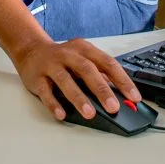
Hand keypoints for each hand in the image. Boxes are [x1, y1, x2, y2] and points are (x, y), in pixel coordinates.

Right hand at [12, 38, 140, 120]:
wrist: (31, 50)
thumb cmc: (62, 58)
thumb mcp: (83, 60)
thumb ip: (100, 75)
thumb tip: (120, 95)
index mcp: (84, 49)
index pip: (107, 63)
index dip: (122, 80)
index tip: (133, 96)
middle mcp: (68, 54)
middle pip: (87, 70)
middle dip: (102, 89)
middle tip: (113, 107)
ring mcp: (51, 65)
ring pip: (65, 80)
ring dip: (79, 97)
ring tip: (90, 113)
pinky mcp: (37, 77)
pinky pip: (45, 91)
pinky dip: (54, 103)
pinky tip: (62, 114)